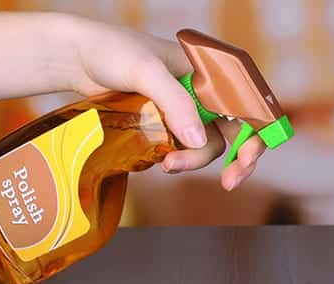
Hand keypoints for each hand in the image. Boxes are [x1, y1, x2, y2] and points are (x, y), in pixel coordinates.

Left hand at [58, 15, 264, 190]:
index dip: (257, 131)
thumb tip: (198, 140)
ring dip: (195, 161)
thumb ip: (175, 103)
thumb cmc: (112, 50)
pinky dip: (179, 159)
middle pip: (236, 130)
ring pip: (207, 144)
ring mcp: (185, 109)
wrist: (76, 57)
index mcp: (210, 70)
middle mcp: (203, 90)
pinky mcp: (167, 124)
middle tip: (229, 183)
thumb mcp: (146, 71)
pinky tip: (161, 161)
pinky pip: (184, 147)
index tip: (247, 158)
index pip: (248, 102)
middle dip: (237, 159)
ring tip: (167, 165)